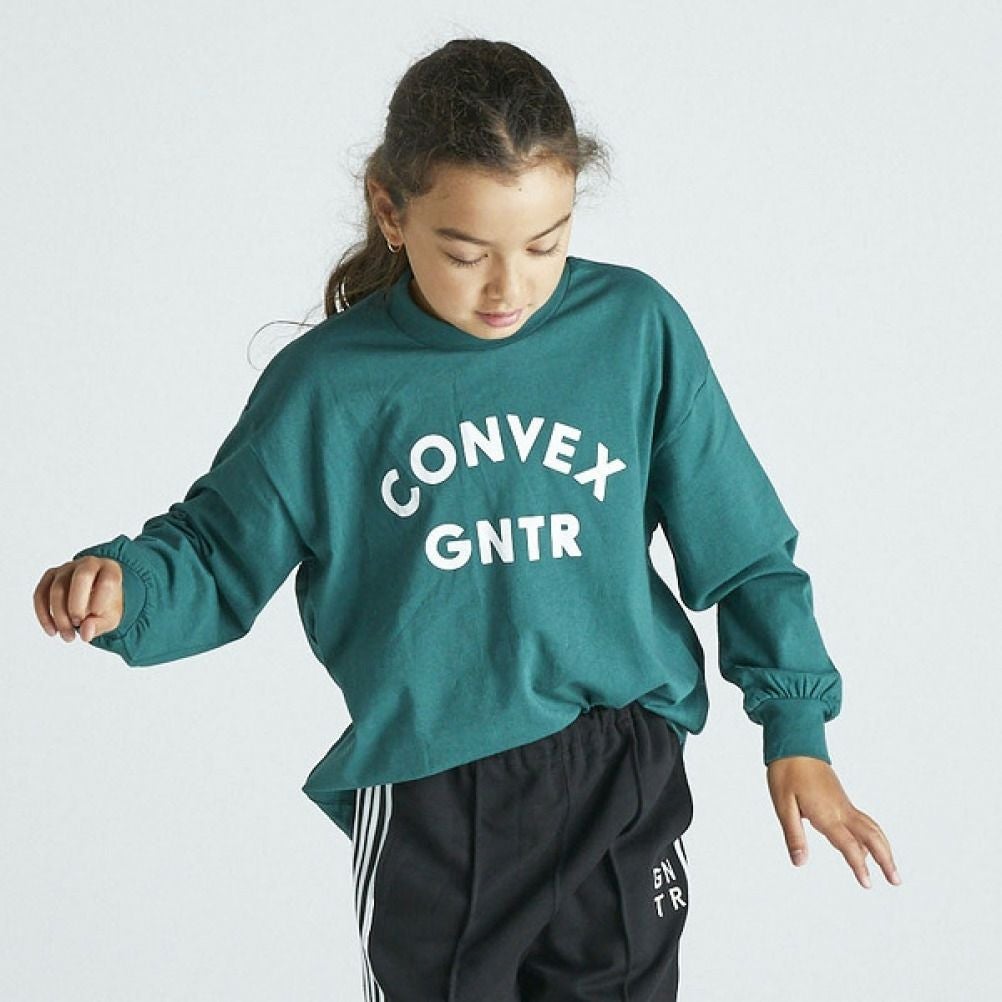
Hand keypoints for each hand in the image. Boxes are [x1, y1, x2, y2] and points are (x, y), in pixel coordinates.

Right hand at [33, 556, 123, 643]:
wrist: (94, 599)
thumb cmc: (105, 606)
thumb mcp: (110, 618)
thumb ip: (100, 625)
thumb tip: (86, 633)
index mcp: (110, 569)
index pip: (108, 580)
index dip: (101, 599)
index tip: (96, 615)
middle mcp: (88, 564)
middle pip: (81, 577)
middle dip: (77, 604)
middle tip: (77, 624)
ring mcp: (67, 568)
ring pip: (57, 588)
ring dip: (60, 615)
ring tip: (68, 636)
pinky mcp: (50, 576)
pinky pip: (41, 593)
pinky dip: (44, 614)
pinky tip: (52, 631)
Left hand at [766, 756, 901, 888]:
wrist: (795, 743)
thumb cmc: (786, 772)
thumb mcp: (783, 805)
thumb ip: (794, 835)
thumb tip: (800, 862)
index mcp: (827, 814)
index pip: (849, 844)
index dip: (859, 866)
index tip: (868, 884)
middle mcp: (841, 810)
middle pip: (872, 836)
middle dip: (886, 859)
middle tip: (896, 880)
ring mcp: (843, 804)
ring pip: (871, 828)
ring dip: (883, 848)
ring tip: (890, 868)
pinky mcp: (841, 799)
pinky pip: (862, 821)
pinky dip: (871, 837)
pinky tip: (867, 848)